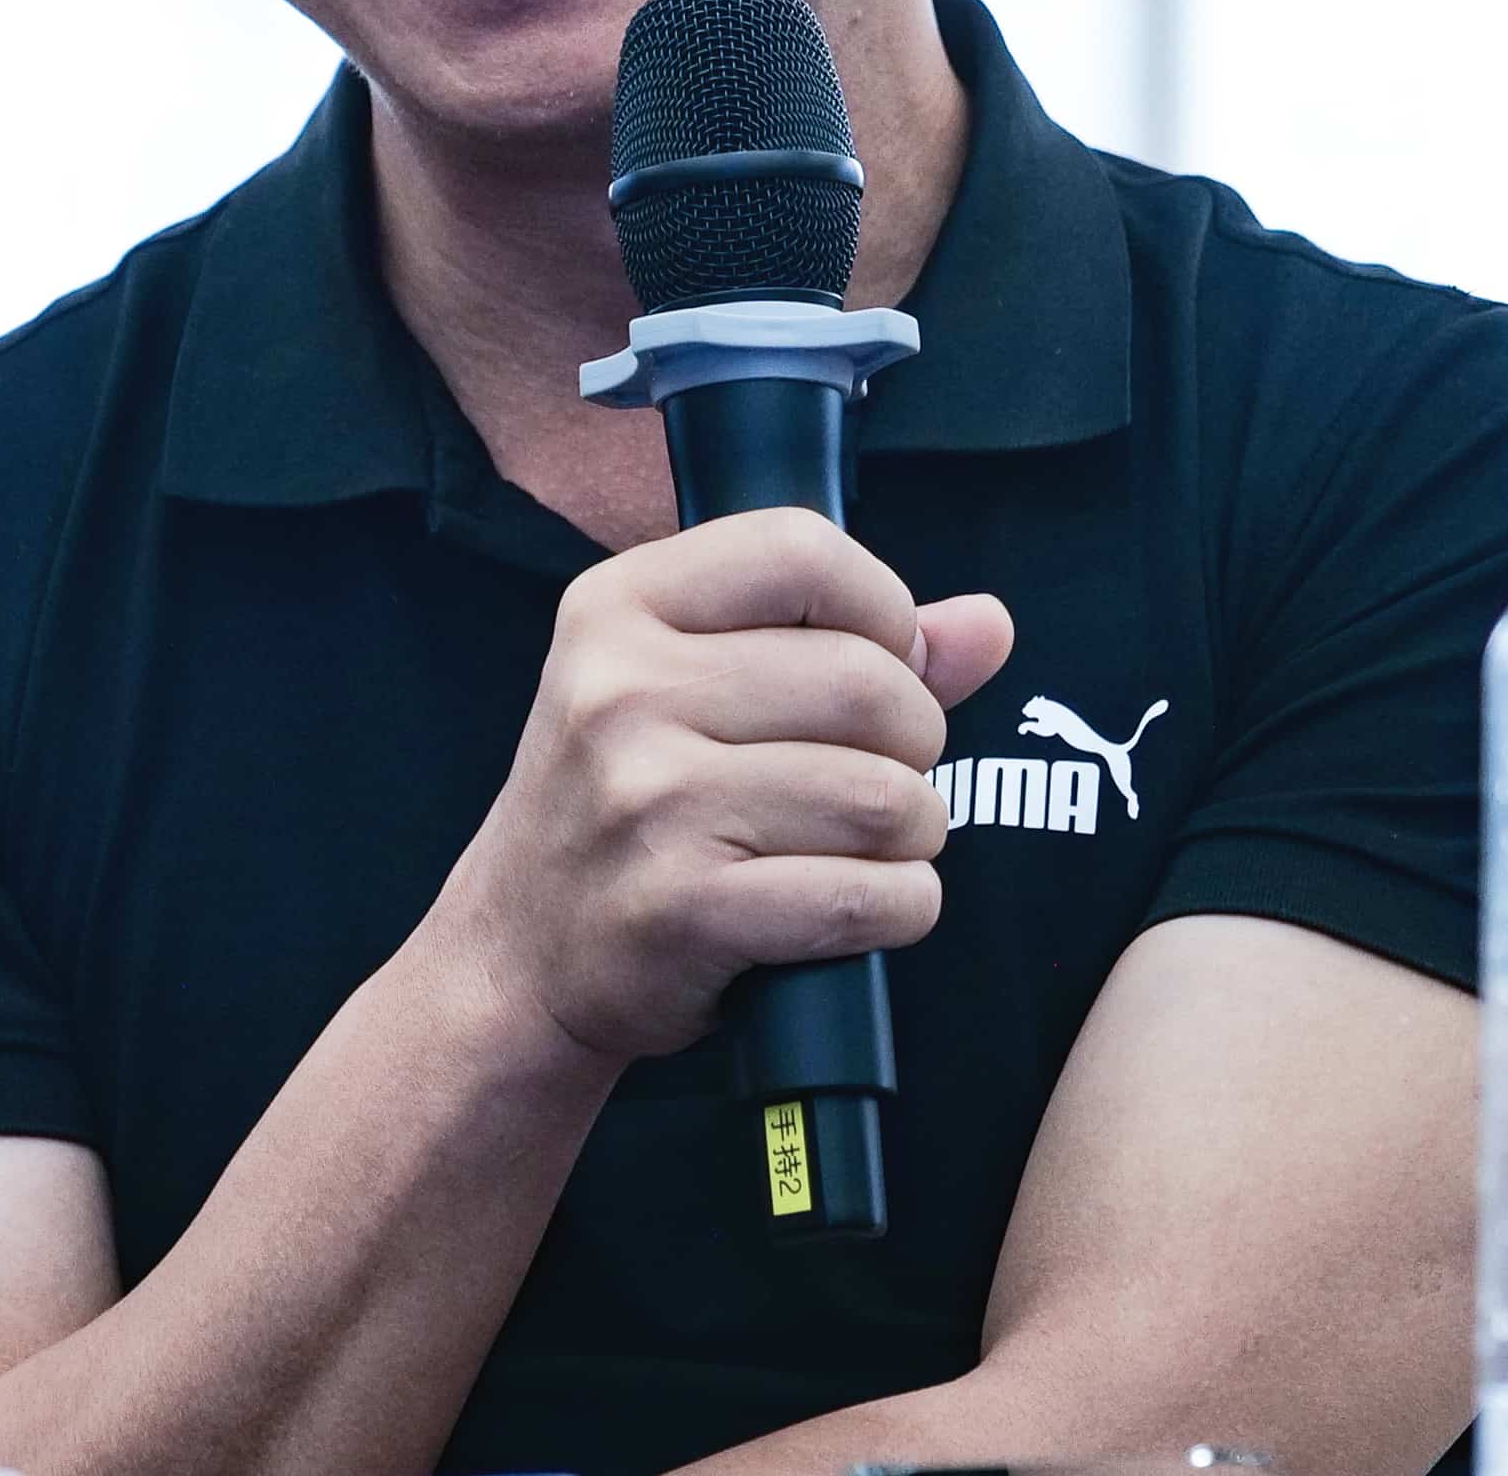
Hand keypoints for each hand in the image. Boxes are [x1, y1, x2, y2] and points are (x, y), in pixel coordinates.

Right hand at [423, 508, 1018, 1067]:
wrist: (517, 955)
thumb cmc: (629, 804)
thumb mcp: (690, 689)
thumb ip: (845, 643)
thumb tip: (990, 623)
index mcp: (618, 607)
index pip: (804, 551)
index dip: (882, 609)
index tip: (877, 665)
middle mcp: (620, 691)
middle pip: (869, 683)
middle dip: (914, 743)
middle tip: (877, 777)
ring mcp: (647, 801)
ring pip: (884, 797)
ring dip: (912, 834)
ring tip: (865, 844)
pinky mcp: (682, 908)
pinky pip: (868, 897)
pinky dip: (899, 908)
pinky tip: (859, 906)